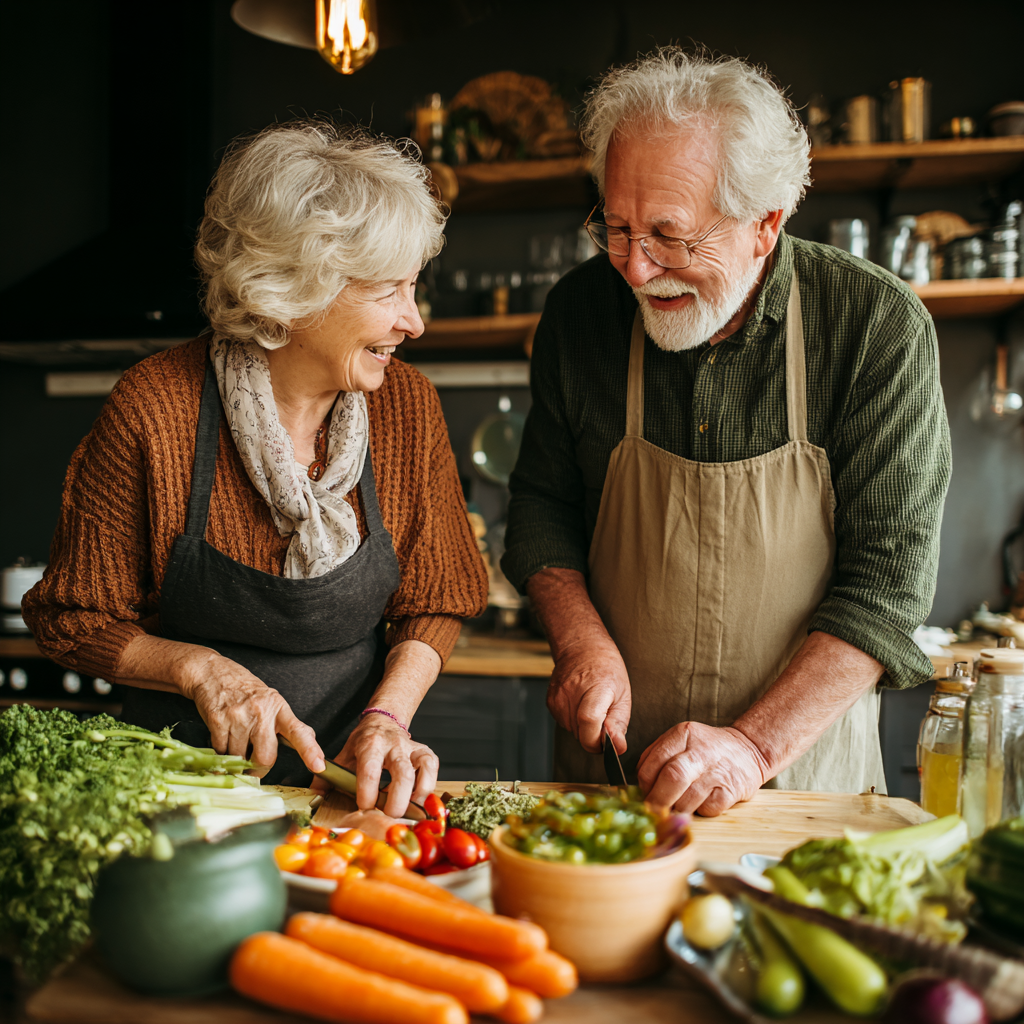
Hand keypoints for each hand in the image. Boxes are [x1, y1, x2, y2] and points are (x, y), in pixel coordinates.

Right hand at [180, 652, 324, 776]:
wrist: (212, 672)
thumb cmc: (243, 689)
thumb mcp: (271, 700)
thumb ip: (286, 724)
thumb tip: (312, 748)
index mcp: (278, 707)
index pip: (299, 731)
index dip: (309, 750)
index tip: (318, 765)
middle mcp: (261, 712)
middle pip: (265, 757)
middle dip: (259, 769)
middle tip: (253, 768)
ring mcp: (239, 716)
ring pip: (240, 758)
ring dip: (237, 761)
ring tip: (235, 744)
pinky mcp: (218, 721)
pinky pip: (222, 752)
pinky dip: (222, 754)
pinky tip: (223, 740)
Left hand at [333, 714, 438, 817]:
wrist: (384, 721)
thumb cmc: (363, 744)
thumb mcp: (343, 755)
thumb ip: (328, 777)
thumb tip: (315, 798)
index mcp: (369, 745)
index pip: (370, 768)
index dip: (368, 791)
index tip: (364, 807)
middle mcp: (393, 745)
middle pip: (402, 772)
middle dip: (397, 799)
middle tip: (389, 816)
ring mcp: (411, 748)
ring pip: (423, 769)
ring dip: (417, 794)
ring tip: (408, 811)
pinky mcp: (425, 752)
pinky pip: (433, 768)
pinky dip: (429, 786)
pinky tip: (418, 800)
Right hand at [547, 640, 630, 754]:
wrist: (581, 648)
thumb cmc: (606, 668)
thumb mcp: (623, 694)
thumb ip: (619, 723)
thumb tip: (617, 747)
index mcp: (596, 688)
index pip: (589, 722)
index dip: (598, 740)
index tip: (608, 739)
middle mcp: (572, 693)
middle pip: (582, 735)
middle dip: (595, 734)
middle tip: (603, 715)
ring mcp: (558, 697)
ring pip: (573, 732)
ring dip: (584, 727)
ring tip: (591, 704)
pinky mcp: (550, 702)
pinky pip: (564, 724)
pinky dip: (574, 720)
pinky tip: (579, 703)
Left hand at [636, 722, 769, 815]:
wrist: (749, 749)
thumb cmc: (707, 748)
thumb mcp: (681, 739)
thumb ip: (657, 755)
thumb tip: (639, 783)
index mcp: (682, 735)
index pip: (652, 763)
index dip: (644, 785)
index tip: (644, 795)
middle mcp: (700, 751)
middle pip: (671, 778)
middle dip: (658, 801)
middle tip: (654, 812)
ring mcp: (717, 771)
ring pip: (688, 799)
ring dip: (677, 810)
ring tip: (677, 809)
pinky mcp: (732, 790)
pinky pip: (708, 809)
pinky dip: (700, 812)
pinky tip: (701, 804)